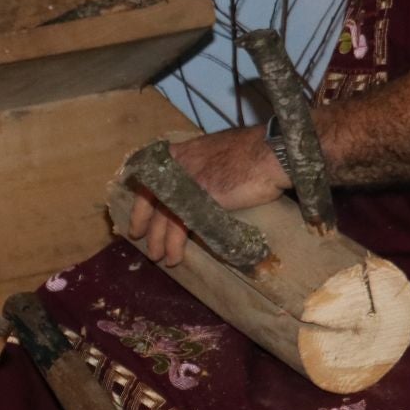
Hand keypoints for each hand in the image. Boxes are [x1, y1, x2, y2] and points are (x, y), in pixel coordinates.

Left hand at [125, 126, 290, 265]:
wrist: (270, 152)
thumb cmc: (254, 151)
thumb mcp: (217, 153)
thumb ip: (203, 166)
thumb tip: (203, 184)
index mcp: (181, 152)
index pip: (151, 177)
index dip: (142, 198)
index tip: (139, 212)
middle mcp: (177, 166)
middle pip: (151, 199)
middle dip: (144, 222)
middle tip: (140, 238)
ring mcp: (185, 183)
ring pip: (163, 216)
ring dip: (159, 241)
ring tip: (158, 257)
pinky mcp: (197, 201)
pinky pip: (179, 227)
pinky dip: (175, 245)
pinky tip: (175, 258)